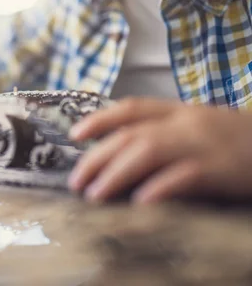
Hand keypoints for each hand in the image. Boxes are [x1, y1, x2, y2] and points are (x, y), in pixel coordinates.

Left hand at [68, 98, 251, 203]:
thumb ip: (164, 133)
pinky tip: (140, 202)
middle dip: (97, 157)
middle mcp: (186, 123)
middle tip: (76, 181)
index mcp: (179, 112)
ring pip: (148, 151)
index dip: (99, 119)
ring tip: (95, 195)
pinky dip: (159, 187)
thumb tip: (120, 153)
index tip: (74, 135)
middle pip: (130, 135)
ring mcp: (203, 144)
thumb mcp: (198, 128)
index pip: (132, 108)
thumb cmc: (235, 142)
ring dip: (115, 173)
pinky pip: (184, 176)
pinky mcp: (220, 169)